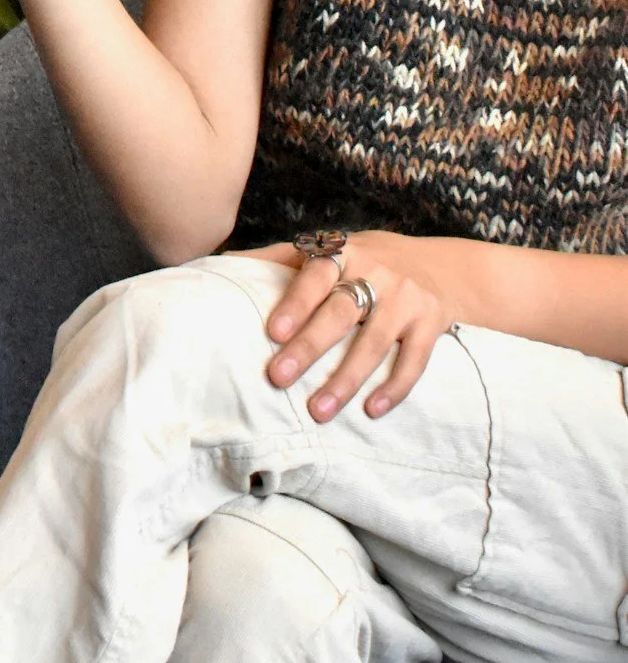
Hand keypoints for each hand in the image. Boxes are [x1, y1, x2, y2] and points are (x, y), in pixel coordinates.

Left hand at [245, 232, 463, 420]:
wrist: (440, 266)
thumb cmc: (365, 262)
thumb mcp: (330, 251)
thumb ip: (280, 259)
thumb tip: (222, 265)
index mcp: (343, 253)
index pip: (314, 276)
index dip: (294, 303)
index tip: (272, 333)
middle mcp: (376, 271)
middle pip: (339, 312)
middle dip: (309, 347)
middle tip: (278, 379)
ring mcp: (407, 297)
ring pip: (373, 342)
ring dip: (345, 380)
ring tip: (318, 411)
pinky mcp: (432, 322)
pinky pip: (414, 360)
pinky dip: (394, 387)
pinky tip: (371, 410)